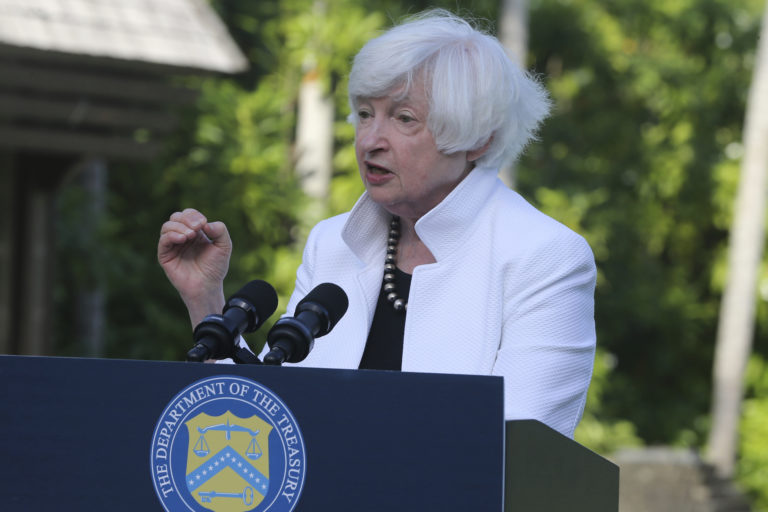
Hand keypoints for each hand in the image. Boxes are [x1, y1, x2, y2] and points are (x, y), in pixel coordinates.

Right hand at [158, 208, 231, 325]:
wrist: (207, 286)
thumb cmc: (215, 267)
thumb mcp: (224, 246)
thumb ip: (220, 230)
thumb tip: (205, 224)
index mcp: (195, 232)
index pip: (189, 214)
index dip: (194, 215)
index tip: (203, 224)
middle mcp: (182, 237)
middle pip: (176, 217)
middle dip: (186, 219)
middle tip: (196, 228)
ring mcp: (173, 246)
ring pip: (167, 226)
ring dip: (179, 227)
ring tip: (190, 235)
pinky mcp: (165, 255)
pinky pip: (163, 240)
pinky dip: (171, 235)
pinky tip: (182, 239)